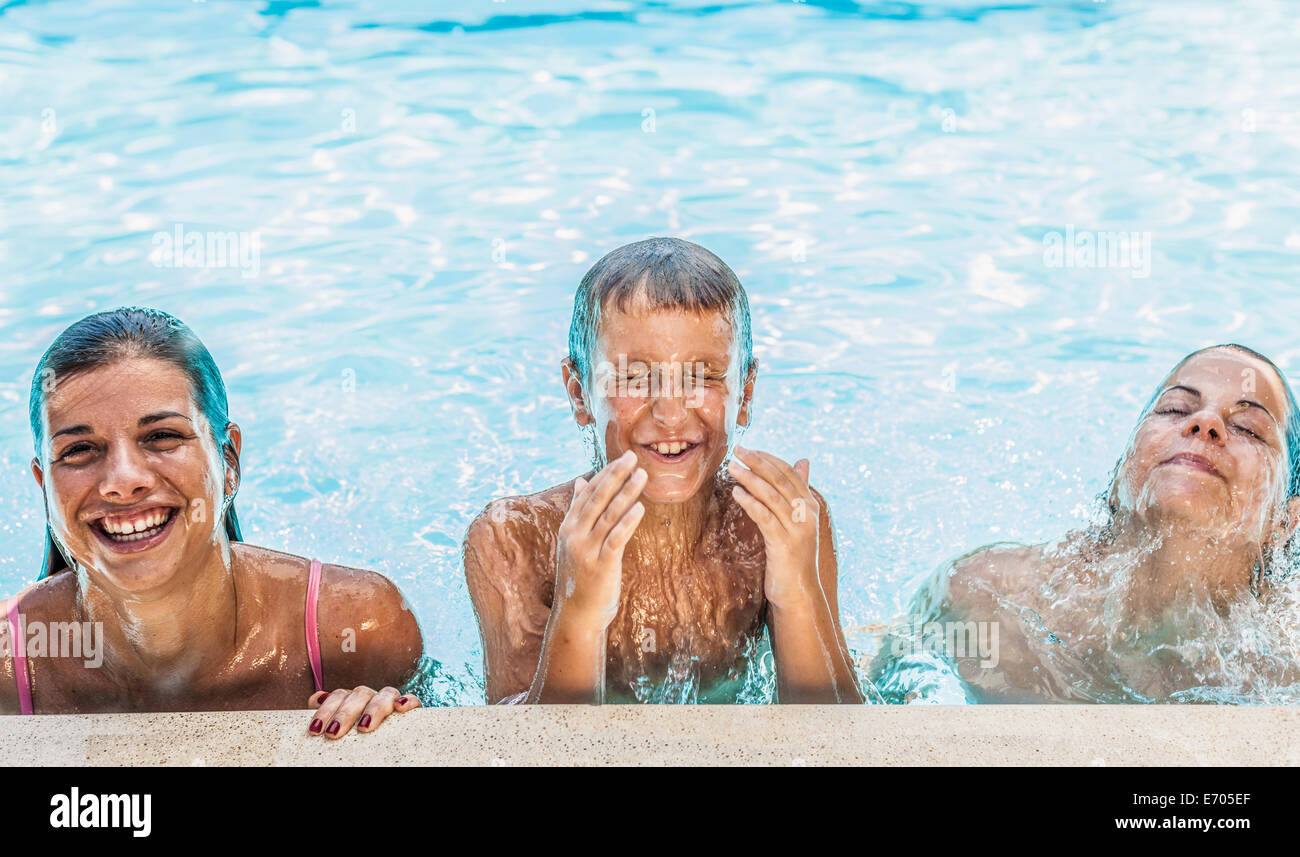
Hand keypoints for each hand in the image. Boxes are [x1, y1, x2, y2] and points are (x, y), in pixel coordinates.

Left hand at [306, 686, 420, 738]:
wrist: (380, 748)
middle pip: (359, 694)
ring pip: (384, 694)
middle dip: (345, 713)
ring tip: (364, 726)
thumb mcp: (340, 729)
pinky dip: (407, 700)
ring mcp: (390, 701)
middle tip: (333, 733)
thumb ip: (329, 716)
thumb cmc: (354, 739)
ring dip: (373, 708)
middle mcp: (371, 697)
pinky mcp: (410, 709)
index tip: (315, 729)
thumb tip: (316, 698)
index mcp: (352, 699)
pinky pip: (412, 699)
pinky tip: (400, 707)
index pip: (339, 695)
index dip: (325, 709)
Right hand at [555, 449, 646, 629]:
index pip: (589, 493)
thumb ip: (578, 510)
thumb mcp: (574, 540)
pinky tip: (639, 508)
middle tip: (632, 456)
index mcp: (569, 527)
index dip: (606, 474)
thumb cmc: (579, 577)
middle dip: (616, 475)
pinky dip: (627, 522)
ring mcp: (587, 550)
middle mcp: (575, 535)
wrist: (576, 614)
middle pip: (598, 499)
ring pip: (609, 515)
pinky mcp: (601, 565)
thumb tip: (581, 480)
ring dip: (627, 493)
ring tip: (642, 475)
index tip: (622, 458)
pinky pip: (615, 539)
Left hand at [728, 447, 822, 611]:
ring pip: (772, 496)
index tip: (749, 449)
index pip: (790, 473)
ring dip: (750, 479)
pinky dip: (751, 503)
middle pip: (781, 480)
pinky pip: (765, 517)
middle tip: (738, 450)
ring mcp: (797, 529)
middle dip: (758, 462)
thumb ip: (798, 492)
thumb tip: (803, 461)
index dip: (769, 459)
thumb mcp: (798, 521)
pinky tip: (737, 493)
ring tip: (732, 468)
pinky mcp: (784, 544)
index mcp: (811, 506)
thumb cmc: (794, 556)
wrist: (799, 593)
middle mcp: (808, 514)